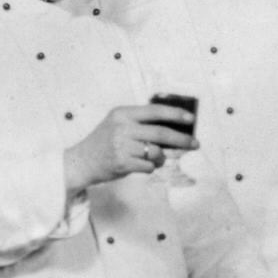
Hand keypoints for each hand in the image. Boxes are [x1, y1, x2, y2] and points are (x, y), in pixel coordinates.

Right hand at [63, 104, 197, 194]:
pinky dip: (151, 167)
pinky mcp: (123, 163)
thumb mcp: (119, 123)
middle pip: (161, 133)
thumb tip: (177, 128)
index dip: (176, 114)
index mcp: (123, 113)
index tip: (191, 119)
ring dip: (162, 157)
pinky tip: (142, 165)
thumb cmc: (106, 141)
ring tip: (156, 158)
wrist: (82, 161)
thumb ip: (142, 123)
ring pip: (157, 152)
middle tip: (195, 143)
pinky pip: (149, 166)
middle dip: (182, 139)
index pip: (155, 111)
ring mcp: (122, 146)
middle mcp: (122, 128)